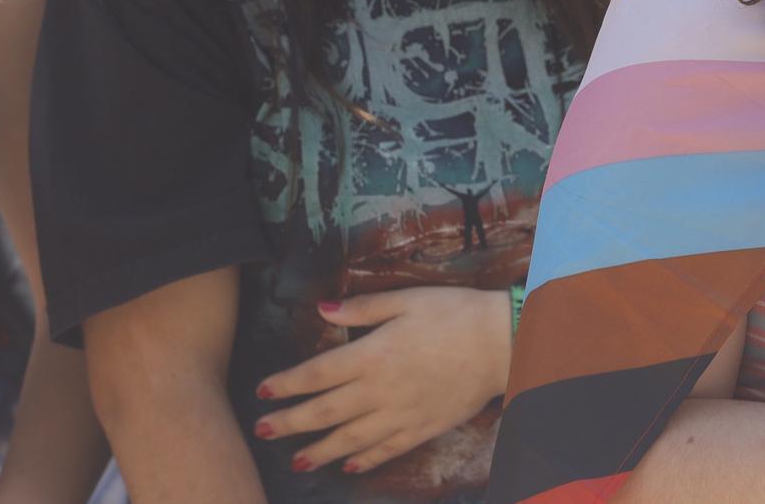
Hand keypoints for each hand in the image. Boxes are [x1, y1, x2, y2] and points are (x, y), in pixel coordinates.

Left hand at [254, 286, 510, 474]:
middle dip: (290, 423)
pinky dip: (364, 460)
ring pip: (350, 439)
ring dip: (318, 451)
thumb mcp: (407, 299)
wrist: (501, 342)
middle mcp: (379, 390)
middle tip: (263, 430)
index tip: (262, 392)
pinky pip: (387, 450)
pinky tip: (348, 465)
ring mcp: (401, 413)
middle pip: (324, 411)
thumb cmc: (455, 313)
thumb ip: (363, 307)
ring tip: (295, 461)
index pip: (317, 374)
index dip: (286, 385)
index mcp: (372, 354)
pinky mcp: (423, 427)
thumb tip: (322, 308)